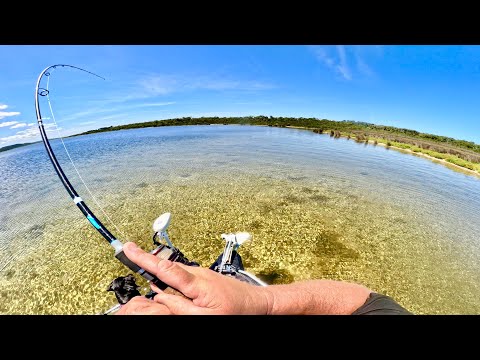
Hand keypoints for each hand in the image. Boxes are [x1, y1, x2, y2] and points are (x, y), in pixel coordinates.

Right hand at [116, 242, 269, 314]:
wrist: (258, 304)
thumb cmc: (237, 311)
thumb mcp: (205, 317)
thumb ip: (179, 307)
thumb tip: (159, 296)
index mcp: (197, 283)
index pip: (165, 268)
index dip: (144, 259)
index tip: (129, 249)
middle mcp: (199, 274)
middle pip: (167, 266)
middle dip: (148, 262)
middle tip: (129, 254)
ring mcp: (202, 274)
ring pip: (175, 272)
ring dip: (160, 272)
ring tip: (146, 270)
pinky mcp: (205, 277)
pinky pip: (183, 277)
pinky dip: (171, 278)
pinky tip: (169, 286)